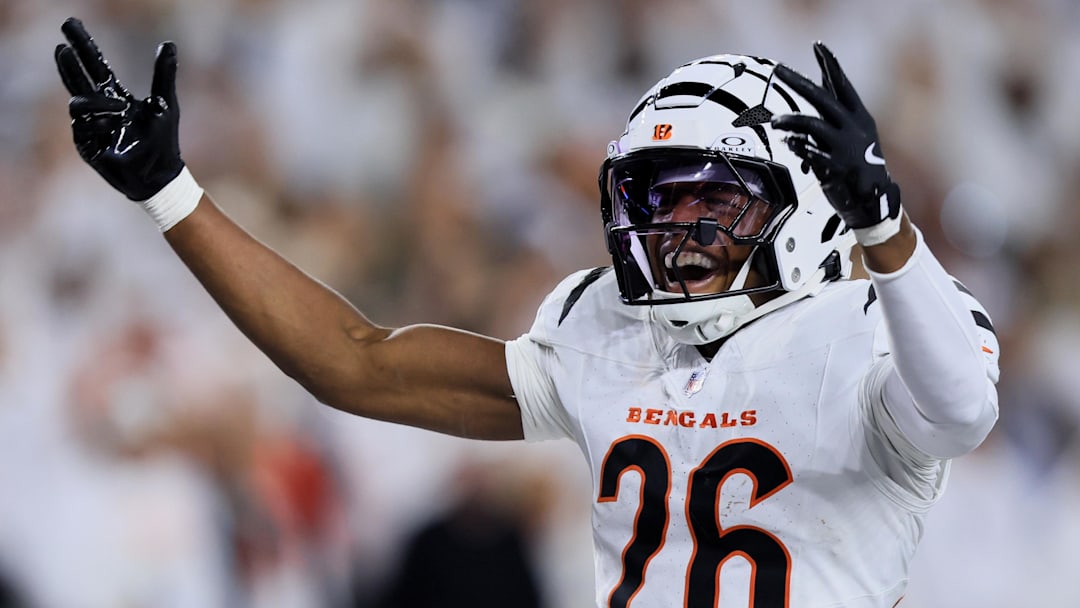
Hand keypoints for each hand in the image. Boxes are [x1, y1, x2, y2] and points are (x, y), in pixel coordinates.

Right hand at [55, 17, 183, 200]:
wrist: (160, 173)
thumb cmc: (163, 139)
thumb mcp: (167, 102)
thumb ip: (164, 74)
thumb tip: (168, 43)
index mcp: (115, 96)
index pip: (95, 66)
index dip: (83, 46)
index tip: (69, 26)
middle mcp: (99, 109)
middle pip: (76, 80)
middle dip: (69, 64)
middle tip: (62, 48)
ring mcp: (90, 127)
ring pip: (77, 104)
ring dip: (98, 103)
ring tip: (122, 108)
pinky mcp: (87, 145)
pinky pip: (83, 128)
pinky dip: (101, 124)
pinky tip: (116, 126)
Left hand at [771, 42, 900, 243]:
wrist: (873, 199)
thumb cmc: (858, 163)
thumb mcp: (855, 132)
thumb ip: (835, 112)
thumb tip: (820, 83)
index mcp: (858, 116)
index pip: (842, 85)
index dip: (830, 65)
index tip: (818, 46)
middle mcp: (853, 128)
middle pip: (822, 98)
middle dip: (798, 82)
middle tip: (778, 70)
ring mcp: (844, 148)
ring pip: (813, 125)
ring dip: (791, 120)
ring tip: (775, 121)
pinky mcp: (835, 168)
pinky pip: (811, 153)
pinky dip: (797, 145)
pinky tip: (789, 141)